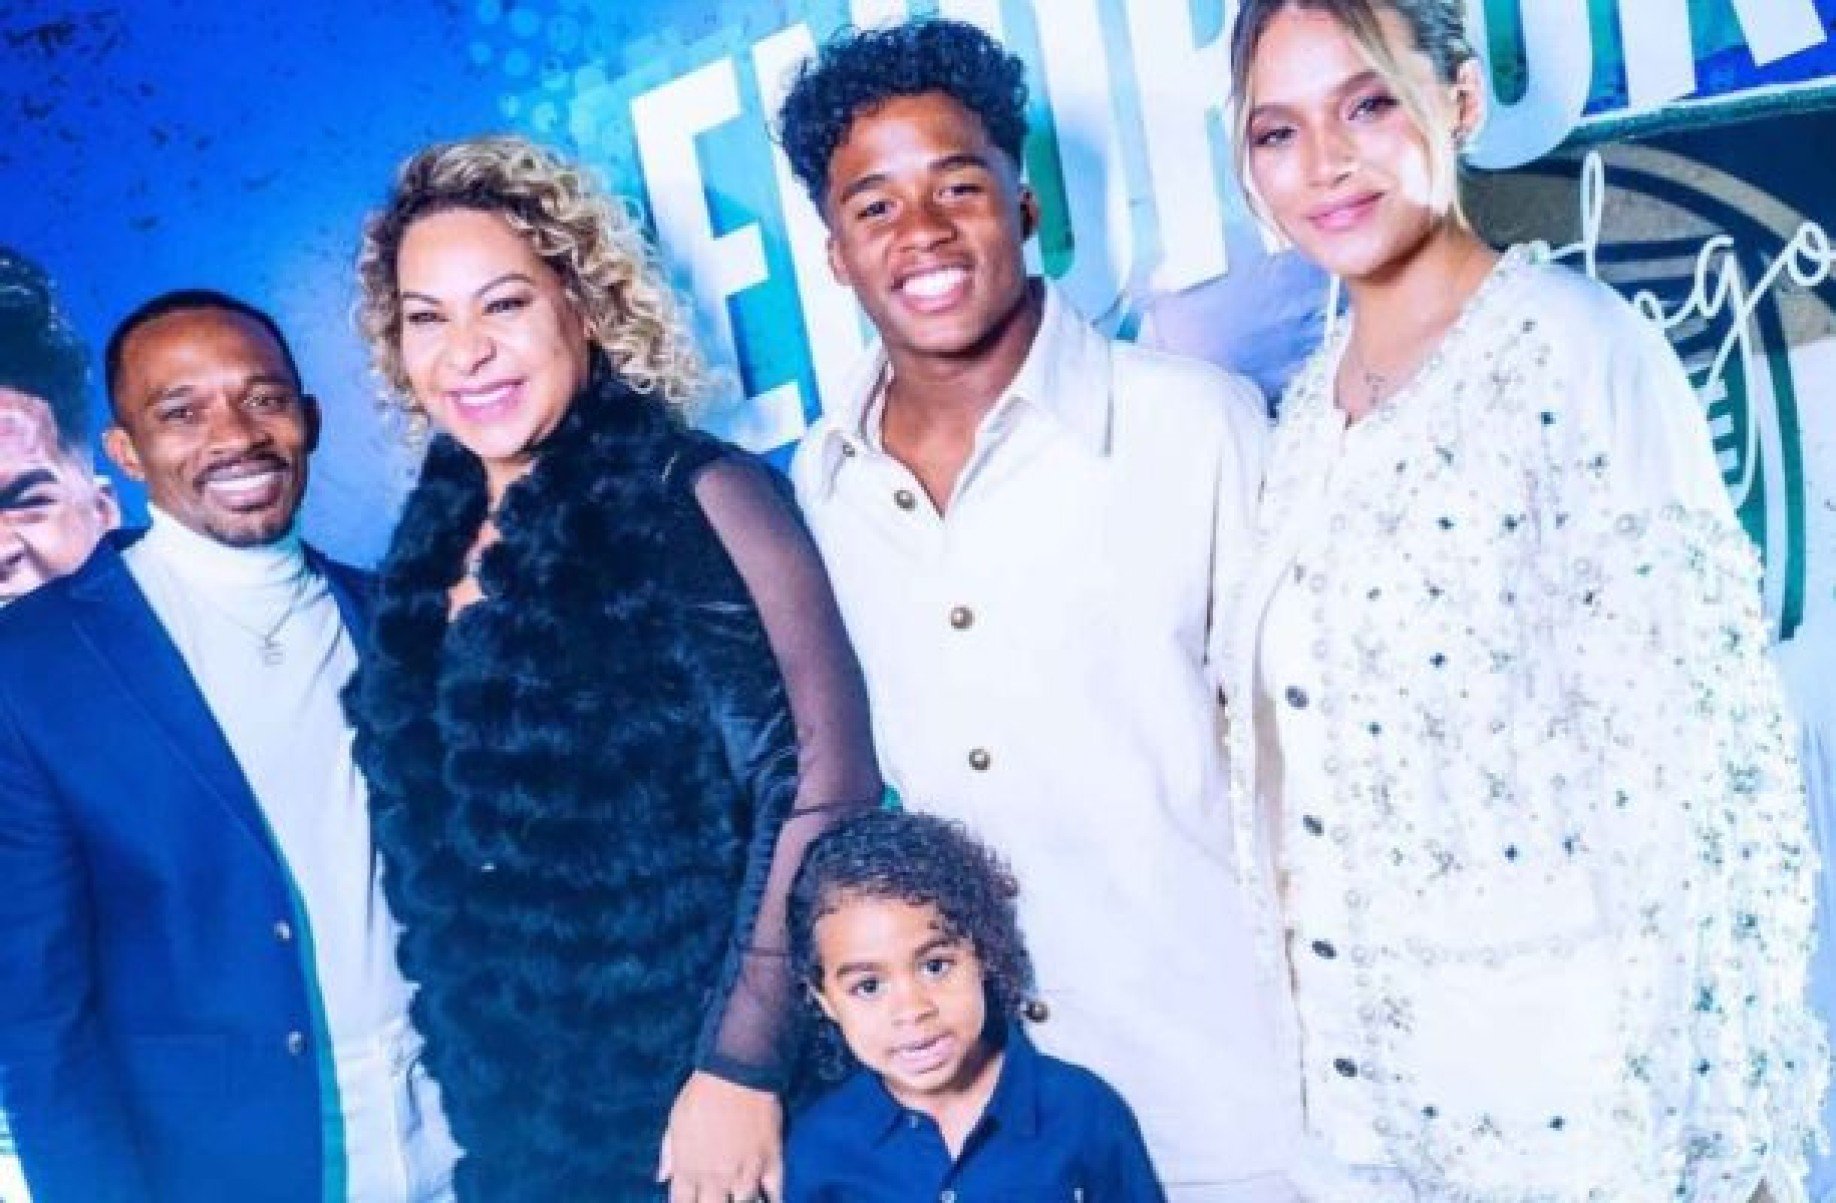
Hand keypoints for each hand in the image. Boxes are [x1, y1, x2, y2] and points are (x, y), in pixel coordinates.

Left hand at [656, 1070, 782, 1201]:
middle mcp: (715, 1178)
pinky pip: (775, 1194)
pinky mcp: (771, 1162)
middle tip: (717, 1199)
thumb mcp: (676, 1121)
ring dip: (742, 1202)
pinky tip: (770, 1200)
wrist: (738, 1071)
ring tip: (740, 1197)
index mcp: (688, 1169)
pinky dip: (773, 1201)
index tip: (694, 1201)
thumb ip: (669, 1154)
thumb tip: (662, 1177)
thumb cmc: (702, 1093)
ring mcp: (745, 1173)